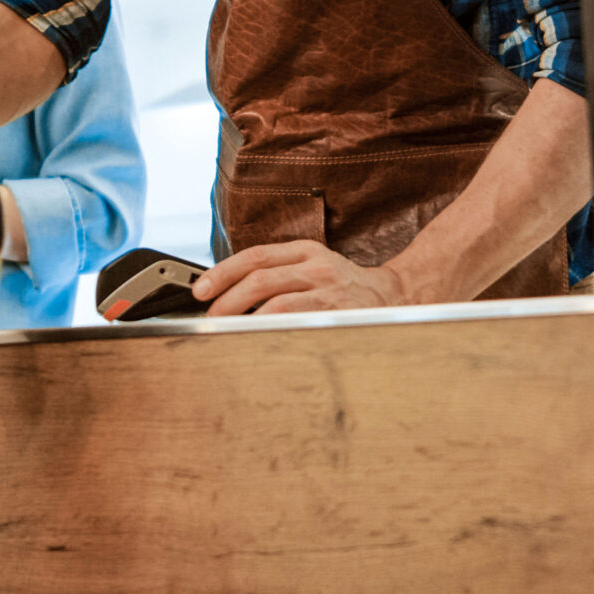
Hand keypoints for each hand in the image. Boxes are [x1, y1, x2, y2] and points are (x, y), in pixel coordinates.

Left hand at [190, 241, 409, 315]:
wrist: (393, 298)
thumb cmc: (342, 286)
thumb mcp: (312, 266)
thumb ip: (276, 273)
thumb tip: (227, 293)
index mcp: (306, 250)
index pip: (255, 256)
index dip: (223, 272)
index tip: (201, 290)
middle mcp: (317, 267)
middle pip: (261, 279)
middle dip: (228, 300)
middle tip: (210, 317)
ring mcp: (329, 293)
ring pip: (277, 305)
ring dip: (246, 320)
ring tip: (227, 332)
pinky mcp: (337, 318)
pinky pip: (297, 327)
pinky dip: (272, 334)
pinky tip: (257, 342)